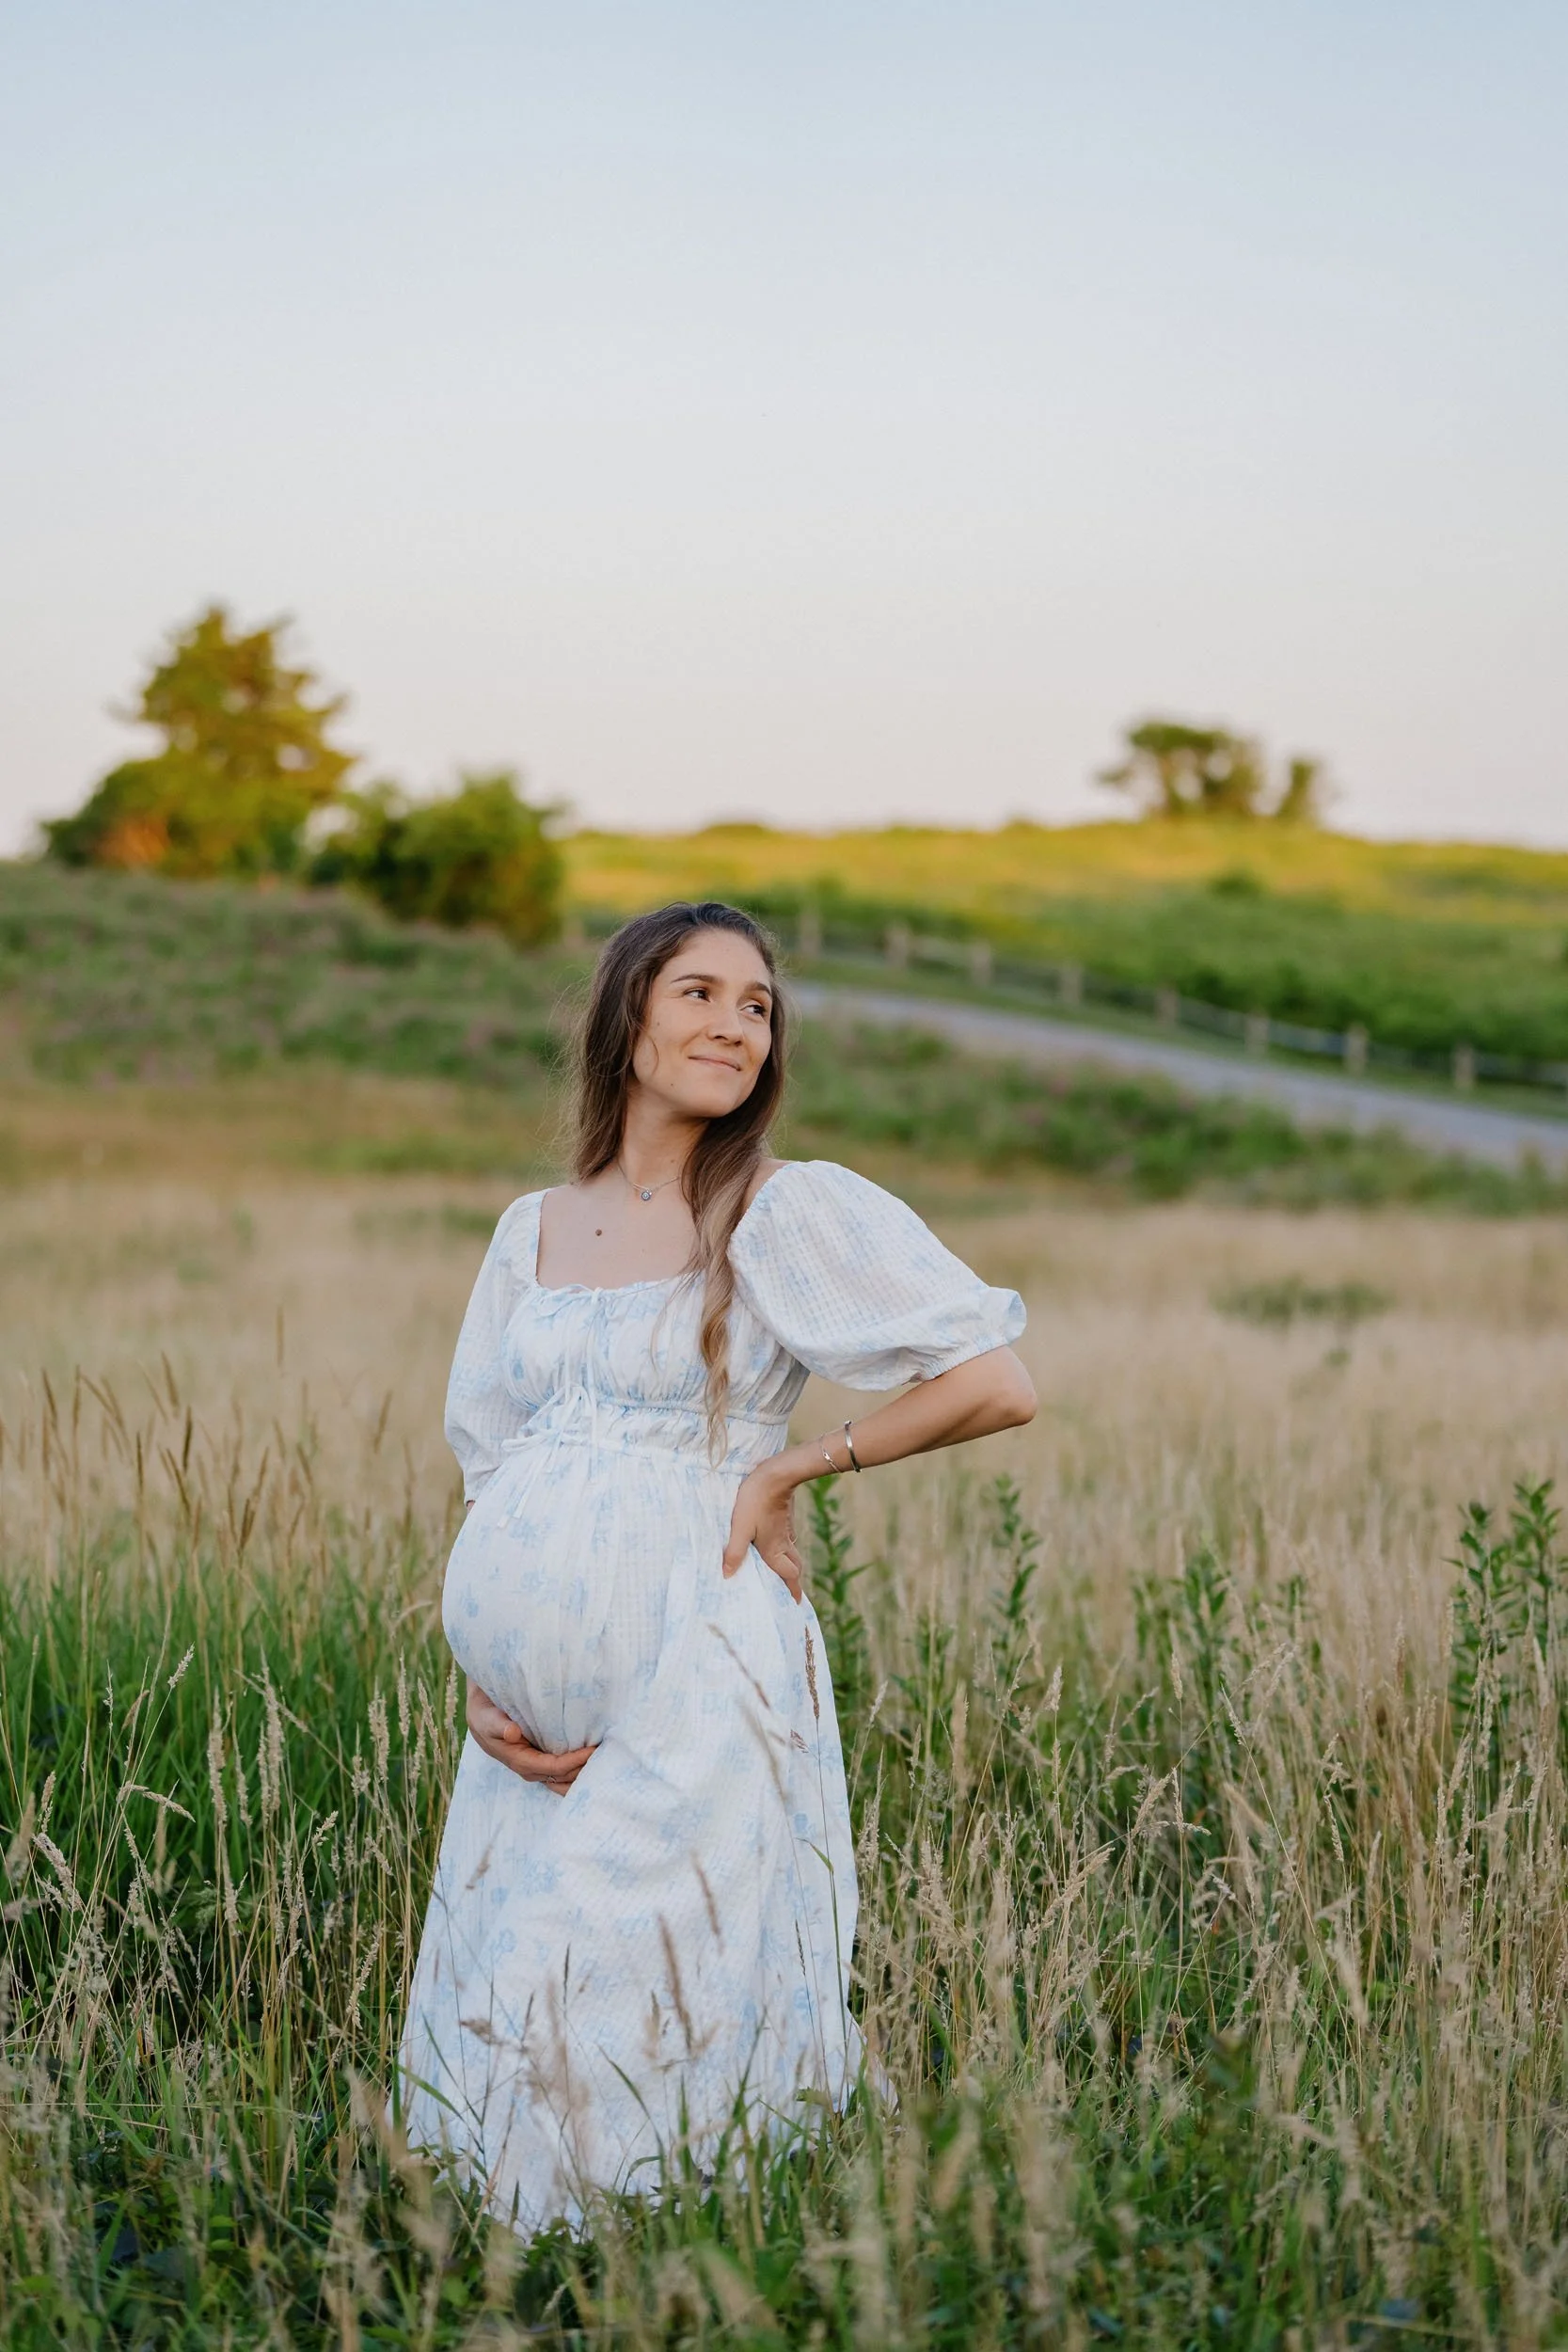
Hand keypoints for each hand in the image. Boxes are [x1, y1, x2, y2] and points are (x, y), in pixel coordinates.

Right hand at [465, 1682, 593, 1794]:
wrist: (481, 1712)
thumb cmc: (485, 1713)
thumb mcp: (486, 1716)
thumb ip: (498, 1724)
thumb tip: (513, 1733)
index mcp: (517, 1760)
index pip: (552, 1767)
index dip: (573, 1762)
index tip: (591, 1750)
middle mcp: (528, 1768)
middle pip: (561, 1777)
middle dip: (582, 1770)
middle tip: (606, 1755)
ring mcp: (535, 1767)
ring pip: (563, 1780)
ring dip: (582, 1774)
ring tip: (603, 1762)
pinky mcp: (540, 1760)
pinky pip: (561, 1773)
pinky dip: (576, 1771)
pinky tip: (592, 1763)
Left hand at [722, 1462, 803, 1603]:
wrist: (776, 1474)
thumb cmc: (755, 1501)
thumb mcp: (740, 1527)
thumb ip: (734, 1552)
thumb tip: (727, 1576)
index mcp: (775, 1550)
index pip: (789, 1576)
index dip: (792, 1592)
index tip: (796, 1605)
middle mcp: (784, 1543)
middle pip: (794, 1567)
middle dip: (793, 1581)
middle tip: (790, 1592)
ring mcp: (786, 1530)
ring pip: (791, 1553)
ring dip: (788, 1565)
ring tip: (780, 1572)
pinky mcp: (784, 1519)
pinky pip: (787, 1540)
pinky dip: (784, 1549)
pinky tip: (772, 1544)